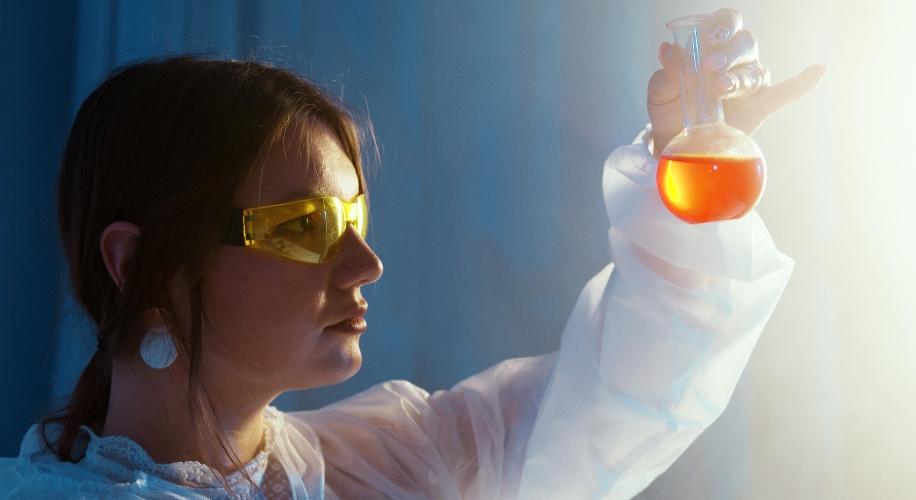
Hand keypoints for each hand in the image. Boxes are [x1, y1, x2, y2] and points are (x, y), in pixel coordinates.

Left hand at [647, 8, 826, 157]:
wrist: (674, 140)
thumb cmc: (670, 107)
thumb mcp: (660, 91)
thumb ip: (668, 73)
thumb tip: (668, 51)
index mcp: (713, 45)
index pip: (726, 22)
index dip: (721, 25)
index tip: (707, 38)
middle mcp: (736, 59)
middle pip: (746, 43)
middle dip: (729, 52)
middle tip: (710, 66)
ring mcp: (750, 83)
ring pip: (755, 71)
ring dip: (740, 78)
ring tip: (721, 87)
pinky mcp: (758, 107)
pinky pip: (784, 94)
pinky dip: (801, 84)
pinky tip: (818, 71)